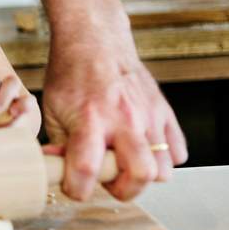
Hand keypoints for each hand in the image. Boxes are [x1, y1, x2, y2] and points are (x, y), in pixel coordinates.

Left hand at [43, 28, 186, 201]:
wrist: (94, 40)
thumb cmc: (70, 72)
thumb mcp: (51, 107)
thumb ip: (59, 143)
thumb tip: (58, 170)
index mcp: (89, 119)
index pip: (86, 169)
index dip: (77, 189)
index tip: (73, 187)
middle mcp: (124, 119)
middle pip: (139, 176)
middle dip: (122, 189)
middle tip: (107, 179)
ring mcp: (148, 116)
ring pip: (164, 169)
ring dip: (144, 175)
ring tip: (124, 162)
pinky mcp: (164, 112)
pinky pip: (177, 152)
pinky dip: (163, 158)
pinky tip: (141, 147)